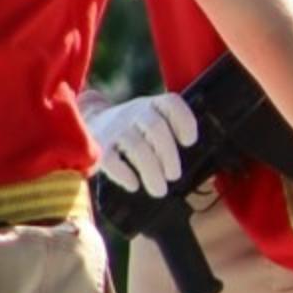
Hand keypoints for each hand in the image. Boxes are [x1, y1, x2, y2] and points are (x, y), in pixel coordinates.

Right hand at [80, 89, 195, 197]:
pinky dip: (124, 174)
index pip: (171, 103)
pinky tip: (134, 185)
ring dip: (151, 171)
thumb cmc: (134, 129)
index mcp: (153, 105)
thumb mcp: (152, 121)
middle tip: (174, 176)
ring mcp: (115, 128)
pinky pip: (111, 159)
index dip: (184, 121)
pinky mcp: (98, 145)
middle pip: (156, 128)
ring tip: (159, 189)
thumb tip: (200, 168)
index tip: (189, 142)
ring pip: (136, 146)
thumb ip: (170, 135)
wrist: (92, 122)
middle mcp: (135, 112)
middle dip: (168, 155)